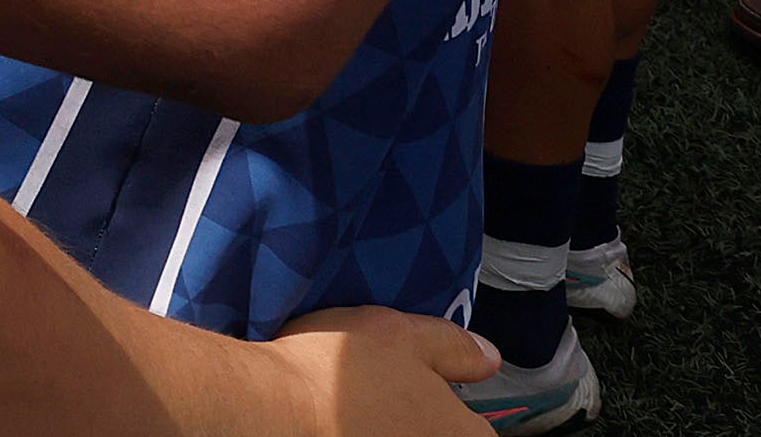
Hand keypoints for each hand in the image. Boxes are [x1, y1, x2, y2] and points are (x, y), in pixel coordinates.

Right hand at [260, 305, 500, 435]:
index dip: (447, 399)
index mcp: (463, 434)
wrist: (273, 408)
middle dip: (417, 416)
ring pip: (402, 435)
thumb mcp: (402, 334)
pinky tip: (333, 419)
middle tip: (383, 392)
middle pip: (437, 432)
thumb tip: (487, 356)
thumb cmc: (339, 372)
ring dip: (387, 425)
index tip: (418, 382)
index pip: (475, 424)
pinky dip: (354, 429)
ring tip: (353, 405)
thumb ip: (453, 345)